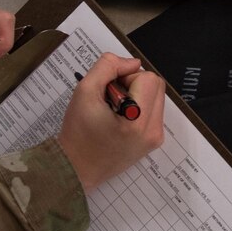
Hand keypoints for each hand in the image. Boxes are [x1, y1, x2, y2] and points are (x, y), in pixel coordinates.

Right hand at [57, 54, 165, 193]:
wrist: (75, 168)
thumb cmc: (77, 133)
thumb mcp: (84, 91)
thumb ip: (107, 67)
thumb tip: (131, 63)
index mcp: (137, 121)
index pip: (147, 78)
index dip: (126, 76)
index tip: (108, 89)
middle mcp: (152, 131)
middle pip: (156, 85)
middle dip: (133, 83)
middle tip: (110, 96)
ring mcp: (155, 138)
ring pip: (156, 96)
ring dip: (136, 94)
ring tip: (113, 108)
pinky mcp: (152, 142)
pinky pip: (153, 111)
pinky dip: (138, 106)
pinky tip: (119, 117)